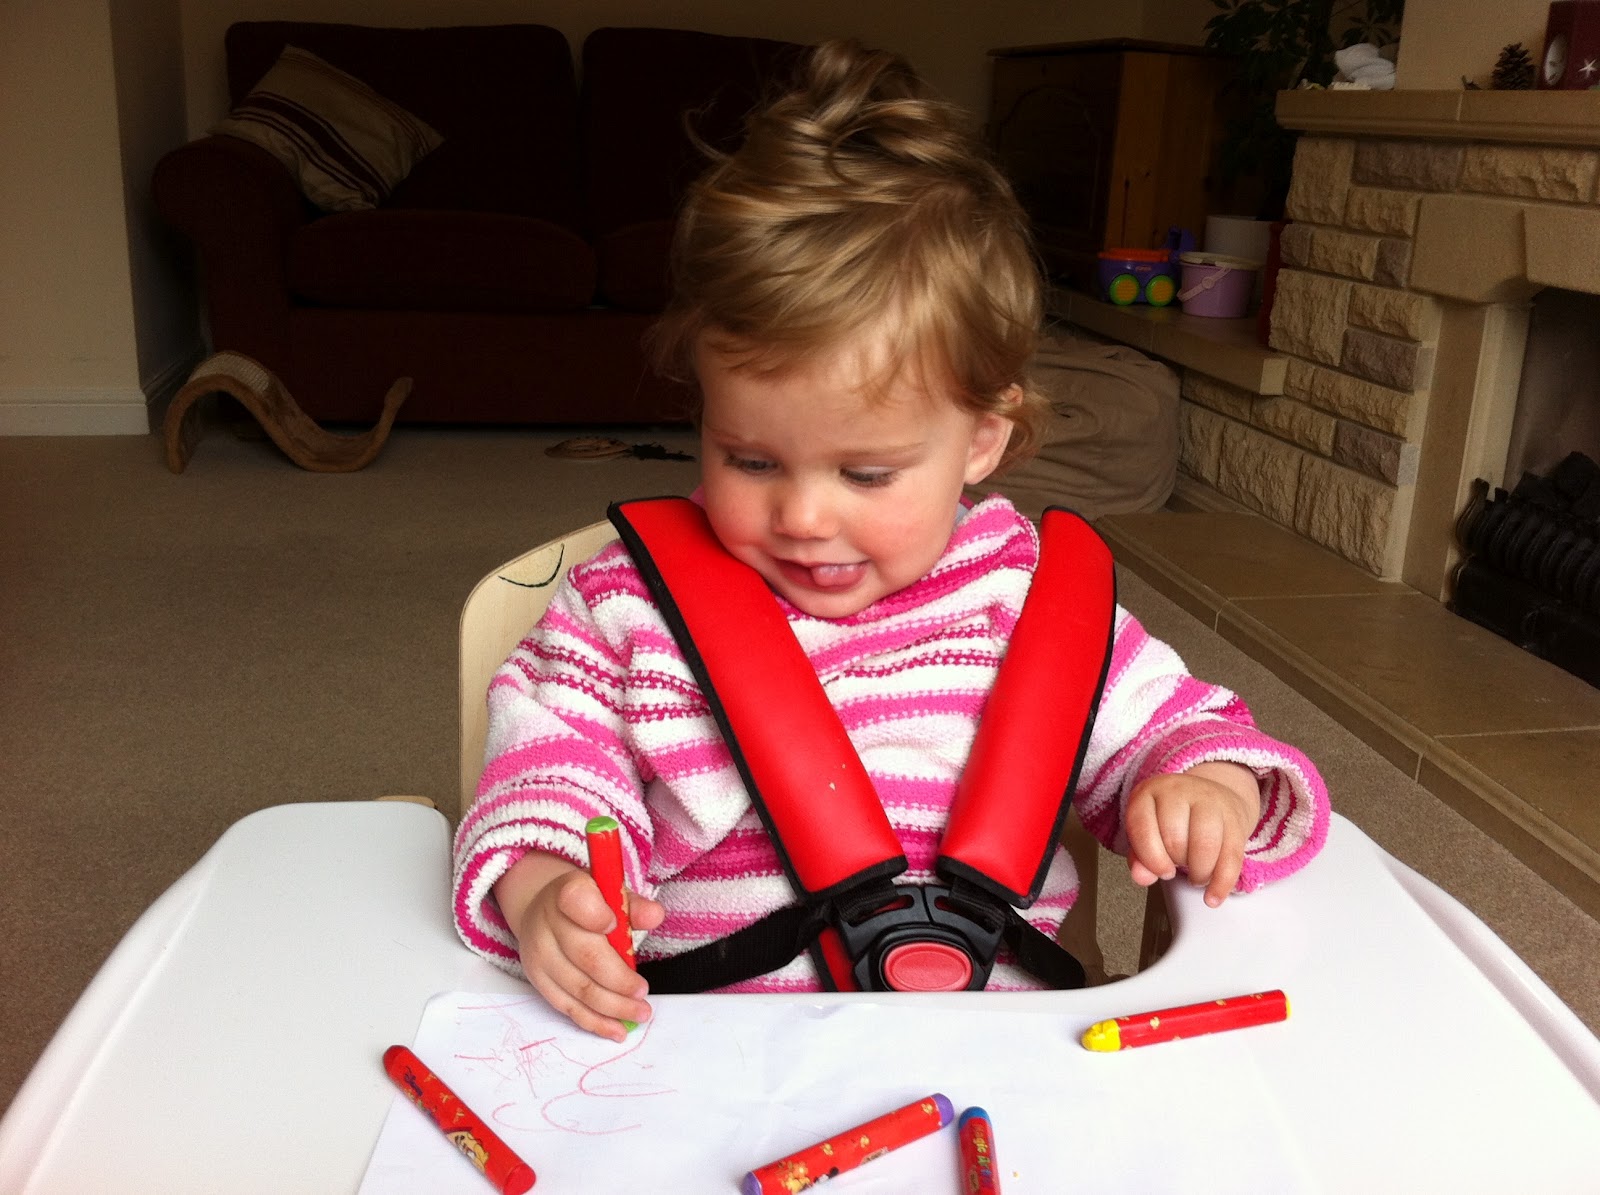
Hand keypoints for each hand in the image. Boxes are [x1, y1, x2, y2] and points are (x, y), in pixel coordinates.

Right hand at [496, 852, 665, 1040]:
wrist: (543, 908)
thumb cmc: (586, 902)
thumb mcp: (608, 893)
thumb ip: (633, 905)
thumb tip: (655, 916)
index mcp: (567, 893)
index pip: (576, 901)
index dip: (595, 916)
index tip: (614, 925)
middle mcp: (548, 923)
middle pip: (584, 955)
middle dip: (618, 980)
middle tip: (643, 993)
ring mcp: (540, 954)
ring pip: (578, 988)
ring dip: (612, 1007)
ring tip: (639, 1013)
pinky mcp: (538, 980)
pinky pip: (567, 1007)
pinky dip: (594, 1022)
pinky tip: (616, 1029)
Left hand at [1124, 762, 1261, 907]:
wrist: (1215, 796)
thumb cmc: (1175, 817)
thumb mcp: (1149, 830)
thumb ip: (1139, 857)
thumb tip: (1141, 877)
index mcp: (1150, 792)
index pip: (1142, 826)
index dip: (1150, 857)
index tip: (1161, 871)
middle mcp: (1179, 791)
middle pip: (1174, 838)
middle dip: (1175, 863)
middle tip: (1179, 866)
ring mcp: (1210, 801)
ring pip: (1205, 845)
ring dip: (1199, 873)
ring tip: (1195, 876)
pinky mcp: (1235, 819)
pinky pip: (1231, 857)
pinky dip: (1221, 883)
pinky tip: (1213, 896)